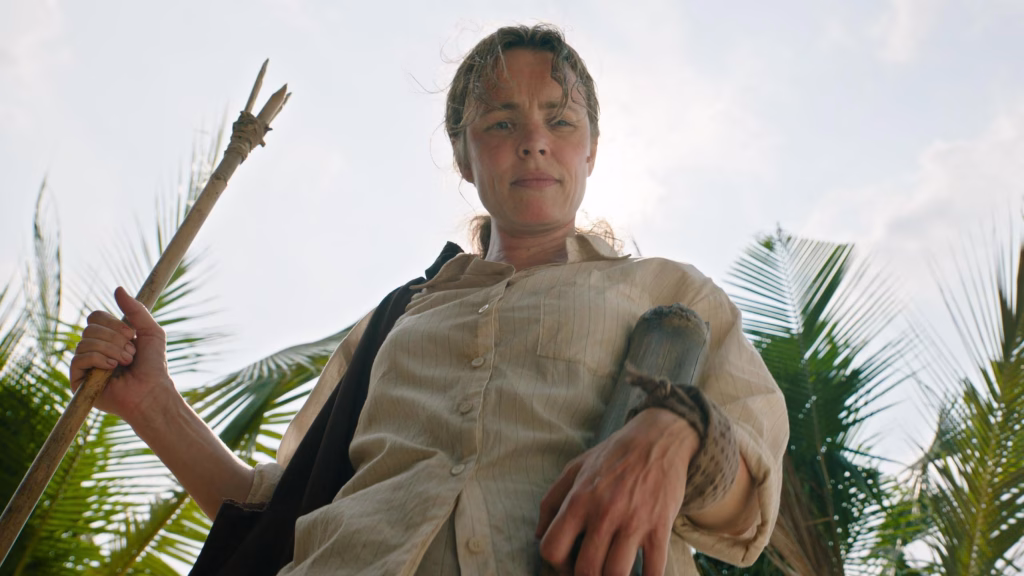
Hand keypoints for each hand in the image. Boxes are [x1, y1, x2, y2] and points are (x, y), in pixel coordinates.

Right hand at [69, 287, 174, 420]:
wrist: (151, 391)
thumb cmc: (154, 365)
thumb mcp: (151, 332)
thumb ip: (136, 310)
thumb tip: (118, 288)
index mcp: (108, 337)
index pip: (95, 317)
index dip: (112, 322)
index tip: (131, 334)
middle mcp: (95, 349)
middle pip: (90, 328)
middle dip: (116, 339)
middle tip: (132, 353)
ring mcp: (85, 364)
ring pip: (85, 341)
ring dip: (111, 350)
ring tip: (126, 363)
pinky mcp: (78, 380)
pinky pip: (79, 358)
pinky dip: (99, 360)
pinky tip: (112, 368)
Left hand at [536, 408, 699, 575]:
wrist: (657, 438)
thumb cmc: (613, 455)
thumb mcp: (574, 468)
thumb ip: (551, 500)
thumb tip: (538, 535)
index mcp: (578, 500)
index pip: (552, 549)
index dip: (555, 564)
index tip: (567, 562)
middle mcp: (604, 513)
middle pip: (586, 570)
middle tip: (592, 571)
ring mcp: (634, 522)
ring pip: (616, 575)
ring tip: (612, 572)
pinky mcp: (660, 527)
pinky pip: (653, 570)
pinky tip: (641, 575)